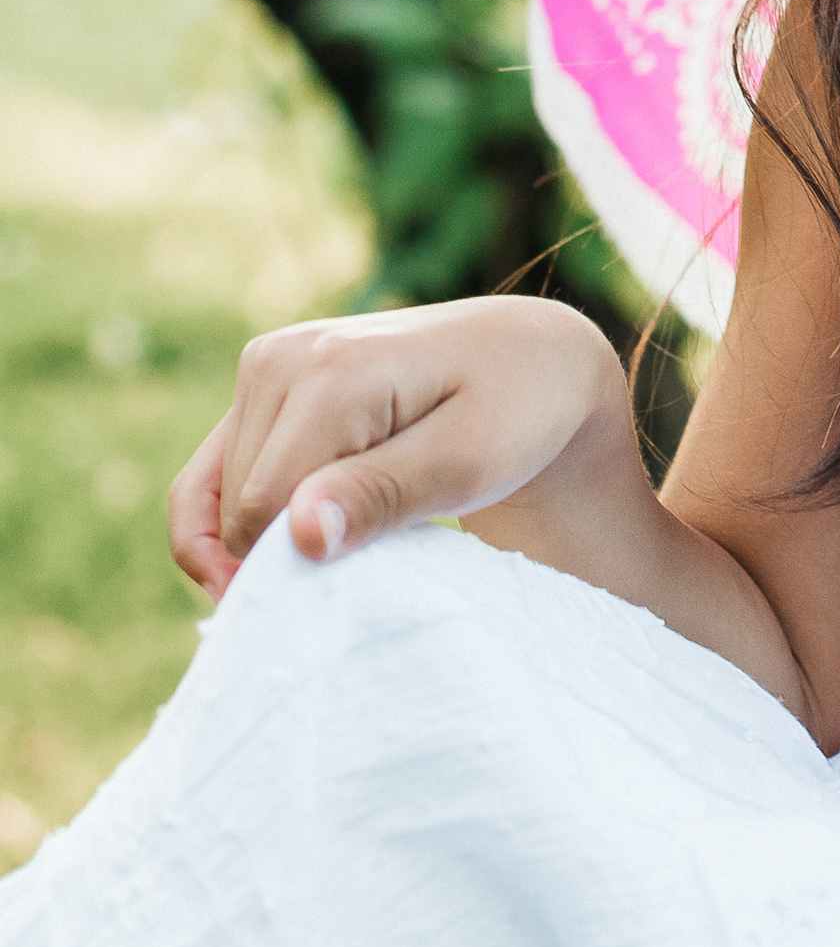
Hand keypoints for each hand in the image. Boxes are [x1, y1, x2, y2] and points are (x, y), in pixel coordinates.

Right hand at [167, 297, 625, 595]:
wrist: (528, 359)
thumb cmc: (514, 413)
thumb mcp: (470, 464)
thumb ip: (382, 495)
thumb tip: (295, 534)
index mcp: (332, 371)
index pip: (265, 509)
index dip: (298, 569)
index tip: (359, 590)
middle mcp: (281, 357)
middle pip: (238, 508)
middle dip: (284, 555)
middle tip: (372, 563)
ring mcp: (266, 364)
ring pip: (217, 500)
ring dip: (264, 542)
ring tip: (348, 550)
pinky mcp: (262, 381)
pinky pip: (204, 477)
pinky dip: (217, 531)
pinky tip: (254, 571)